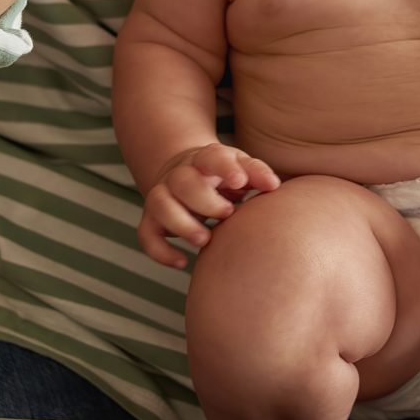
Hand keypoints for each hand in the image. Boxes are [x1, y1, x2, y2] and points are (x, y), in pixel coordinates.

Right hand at [139, 143, 279, 268]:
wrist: (188, 175)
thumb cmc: (225, 176)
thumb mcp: (242, 169)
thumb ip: (257, 174)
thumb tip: (273, 186)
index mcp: (205, 160)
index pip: (211, 157)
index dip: (224, 168)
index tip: (240, 182)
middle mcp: (179, 175)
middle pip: (182, 181)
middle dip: (204, 200)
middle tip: (227, 213)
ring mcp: (162, 195)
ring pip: (160, 204)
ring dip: (181, 223)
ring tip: (204, 239)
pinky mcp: (152, 219)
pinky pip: (147, 234)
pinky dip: (160, 251)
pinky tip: (182, 262)